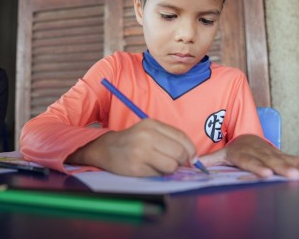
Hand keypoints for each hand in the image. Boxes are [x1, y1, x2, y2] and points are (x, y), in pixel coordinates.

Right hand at [68, 119, 195, 176]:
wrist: (106, 148)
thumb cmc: (133, 140)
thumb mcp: (150, 131)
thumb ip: (170, 139)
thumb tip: (192, 157)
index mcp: (152, 124)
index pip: (182, 137)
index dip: (191, 150)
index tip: (191, 157)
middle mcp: (147, 136)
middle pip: (179, 152)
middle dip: (182, 161)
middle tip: (177, 163)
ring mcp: (141, 151)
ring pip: (172, 165)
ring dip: (171, 169)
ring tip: (162, 165)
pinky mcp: (137, 167)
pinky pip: (159, 174)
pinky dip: (159, 174)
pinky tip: (151, 168)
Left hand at [199, 134, 298, 178]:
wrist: (247, 137)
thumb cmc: (234, 150)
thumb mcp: (220, 155)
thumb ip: (210, 160)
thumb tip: (194, 163)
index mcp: (244, 153)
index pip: (250, 161)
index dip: (258, 168)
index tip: (266, 174)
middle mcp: (260, 151)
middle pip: (272, 161)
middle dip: (283, 168)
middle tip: (294, 175)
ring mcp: (273, 152)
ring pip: (287, 159)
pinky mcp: (283, 154)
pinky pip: (296, 158)